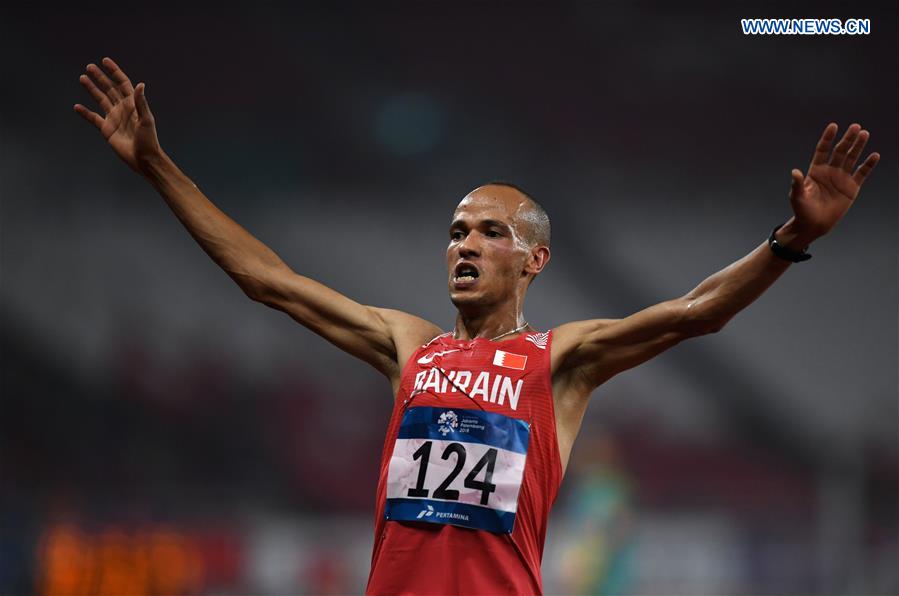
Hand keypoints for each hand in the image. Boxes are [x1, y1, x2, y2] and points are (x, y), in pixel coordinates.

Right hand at [74, 57, 161, 173]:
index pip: (123, 83)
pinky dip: (85, 113)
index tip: (105, 61)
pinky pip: (93, 118)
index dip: (114, 72)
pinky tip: (77, 106)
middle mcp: (122, 108)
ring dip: (92, 89)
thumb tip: (140, 84)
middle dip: (100, 77)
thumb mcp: (146, 120)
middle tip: (89, 66)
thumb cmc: (148, 140)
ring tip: (82, 78)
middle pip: (109, 89)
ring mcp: (114, 118)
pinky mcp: (107, 129)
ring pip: (100, 99)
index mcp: (133, 104)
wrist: (143, 159)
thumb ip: (141, 102)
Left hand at [786, 122, 879, 242]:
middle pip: (840, 151)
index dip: (828, 138)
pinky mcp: (852, 187)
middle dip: (847, 139)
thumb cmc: (802, 210)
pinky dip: (868, 165)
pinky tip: (874, 155)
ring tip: (864, 134)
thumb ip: (798, 184)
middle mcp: (830, 171)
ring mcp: (842, 178)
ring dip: (858, 146)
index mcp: (816, 170)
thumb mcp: (797, 196)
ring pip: (852, 158)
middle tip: (855, 127)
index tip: (833, 126)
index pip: (823, 150)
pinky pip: (862, 173)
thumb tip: (795, 172)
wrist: (813, 224)